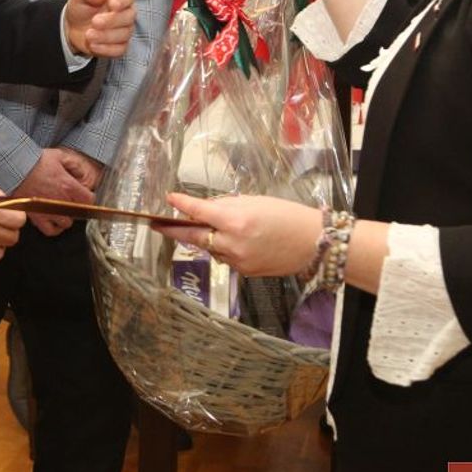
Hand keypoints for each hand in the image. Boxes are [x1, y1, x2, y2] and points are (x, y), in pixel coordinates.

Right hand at [13, 148, 98, 235]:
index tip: (84, 195)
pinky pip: (51, 230)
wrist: (15, 169)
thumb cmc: (35, 162)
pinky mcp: (37, 217)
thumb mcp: (58, 156)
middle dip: (77, 207)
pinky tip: (52, 219)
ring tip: (61, 210)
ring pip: (66, 223)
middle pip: (79, 213)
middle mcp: (61, 202)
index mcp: (69, 186)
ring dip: (66, 217)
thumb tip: (81, 173)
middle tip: (70, 200)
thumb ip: (73, 164)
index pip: (90, 200)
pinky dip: (53, 227)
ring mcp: (49, 211)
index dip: (88, 197)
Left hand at [64, 0, 135, 57]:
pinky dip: (106, 49)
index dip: (122, 1)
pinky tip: (93, 45)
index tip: (113, 5)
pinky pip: (120, 50)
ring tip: (88, 35)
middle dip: (111, 20)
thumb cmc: (81, 7)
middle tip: (94, 22)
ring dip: (105, 36)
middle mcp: (126, 12)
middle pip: (128, 17)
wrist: (74, 26)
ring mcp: (125, 30)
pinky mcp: (120, 45)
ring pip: (124, 35)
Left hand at [157, 192, 321, 277]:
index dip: (181, 205)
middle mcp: (232, 243)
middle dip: (174, 231)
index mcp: (236, 221)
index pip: (199, 212)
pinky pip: (224, 258)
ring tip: (218, 227)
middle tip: (158, 225)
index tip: (168, 199)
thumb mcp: (255, 202)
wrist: (313, 244)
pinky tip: (236, 241)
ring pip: (210, 248)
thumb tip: (206, 209)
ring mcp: (237, 261)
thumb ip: (227, 206)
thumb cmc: (287, 215)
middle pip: (195, 237)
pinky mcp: (244, 272)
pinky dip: (223, 248)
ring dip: (207, 238)